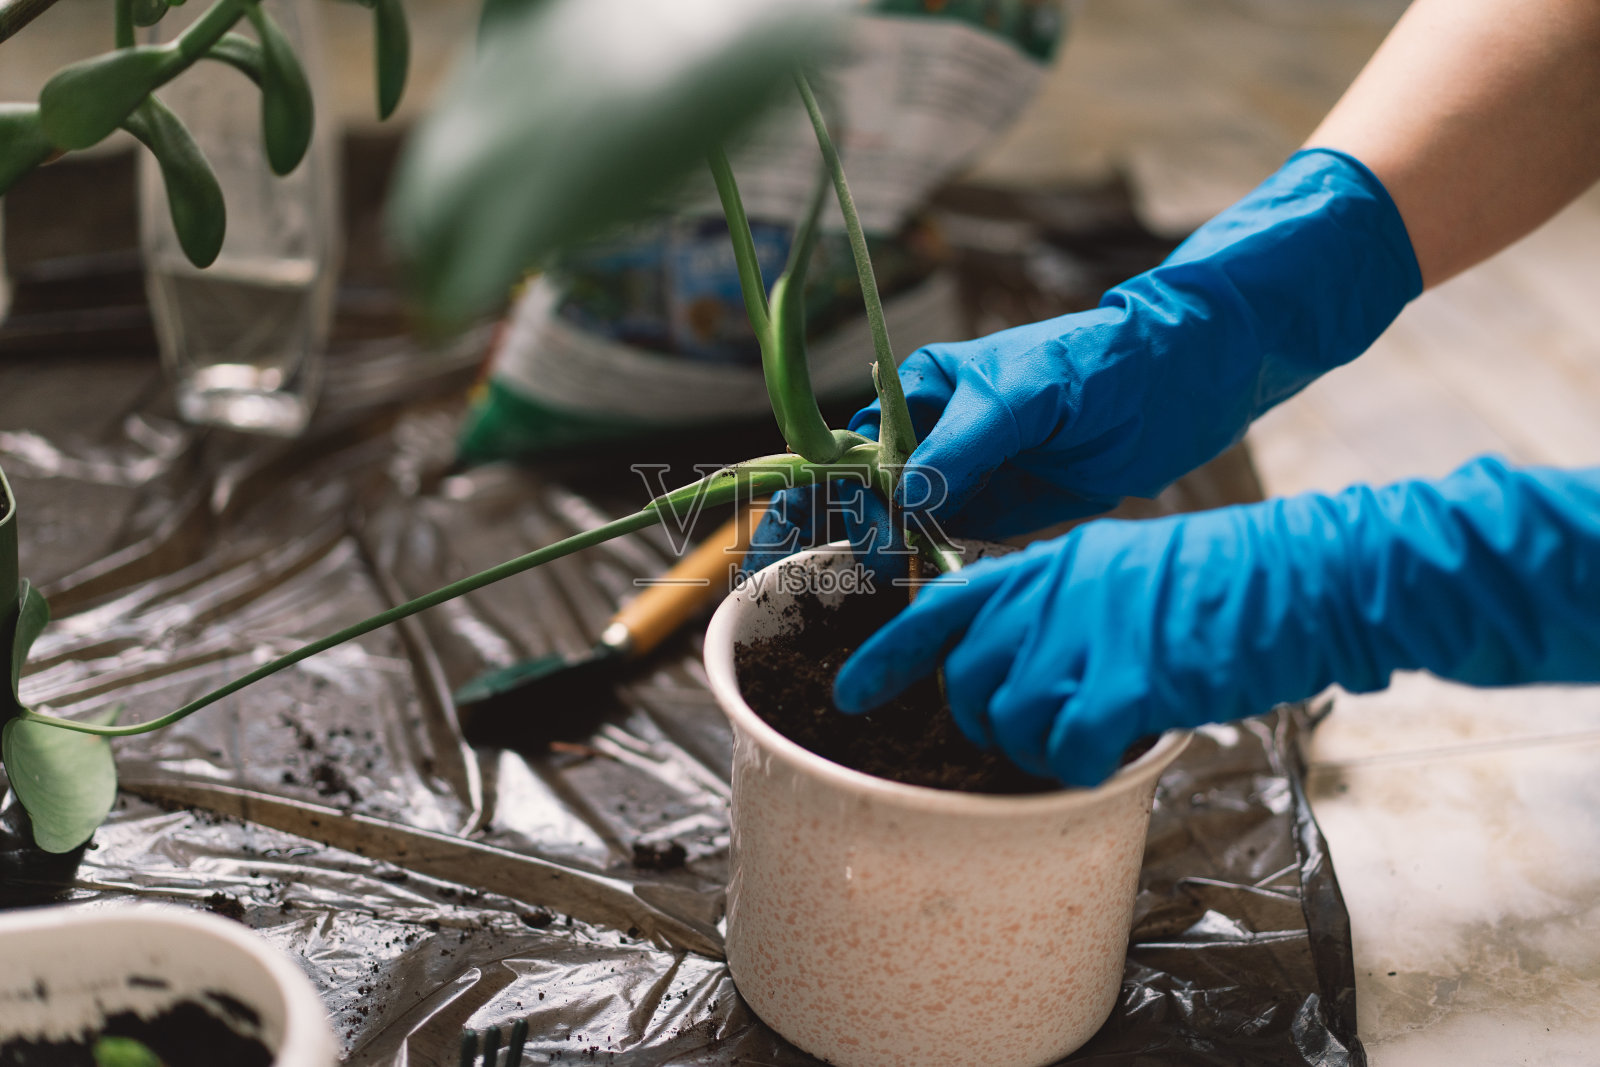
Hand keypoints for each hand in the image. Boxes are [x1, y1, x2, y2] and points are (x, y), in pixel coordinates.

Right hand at [750, 148, 1421, 566]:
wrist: (1174, 383)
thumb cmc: (1095, 364)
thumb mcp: (1023, 396)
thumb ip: (961, 447)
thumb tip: (902, 498)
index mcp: (915, 393)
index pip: (841, 447)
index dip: (807, 495)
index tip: (794, 543)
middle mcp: (924, 436)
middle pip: (848, 495)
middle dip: (817, 539)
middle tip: (798, 590)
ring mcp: (954, 479)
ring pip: (887, 528)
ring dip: (863, 565)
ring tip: (839, 608)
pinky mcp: (990, 514)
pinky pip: (936, 549)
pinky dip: (914, 576)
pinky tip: (894, 605)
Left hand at [833, 458, 1599, 786]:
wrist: (1308, 574)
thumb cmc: (1229, 581)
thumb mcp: (1123, 570)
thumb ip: (1061, 607)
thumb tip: (1023, 663)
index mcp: (1048, 560)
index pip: (939, 606)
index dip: (886, 655)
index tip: (850, 693)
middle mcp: (1049, 591)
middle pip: (964, 680)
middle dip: (981, 722)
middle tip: (1030, 731)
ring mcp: (1081, 632)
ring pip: (1007, 720)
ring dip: (1039, 747)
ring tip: (1090, 734)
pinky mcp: (1122, 679)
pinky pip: (1066, 750)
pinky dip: (1084, 765)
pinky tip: (1117, 746)